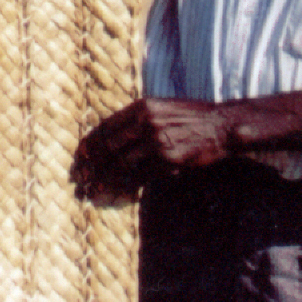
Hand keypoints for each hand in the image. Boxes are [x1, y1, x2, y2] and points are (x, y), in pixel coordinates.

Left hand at [70, 96, 232, 203]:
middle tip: (78, 179)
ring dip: (104, 180)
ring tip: (92, 191)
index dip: (88, 145)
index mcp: (141, 107)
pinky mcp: (169, 158)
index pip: (104, 127)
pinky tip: (118, 194)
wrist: (223, 125)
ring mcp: (157, 139)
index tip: (78, 159)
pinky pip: (142, 175)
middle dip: (90, 165)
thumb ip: (138, 119)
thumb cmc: (193, 119)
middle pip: (108, 146)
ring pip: (121, 163)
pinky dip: (127, 187)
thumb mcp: (162, 109)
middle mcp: (146, 120)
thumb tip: (113, 136)